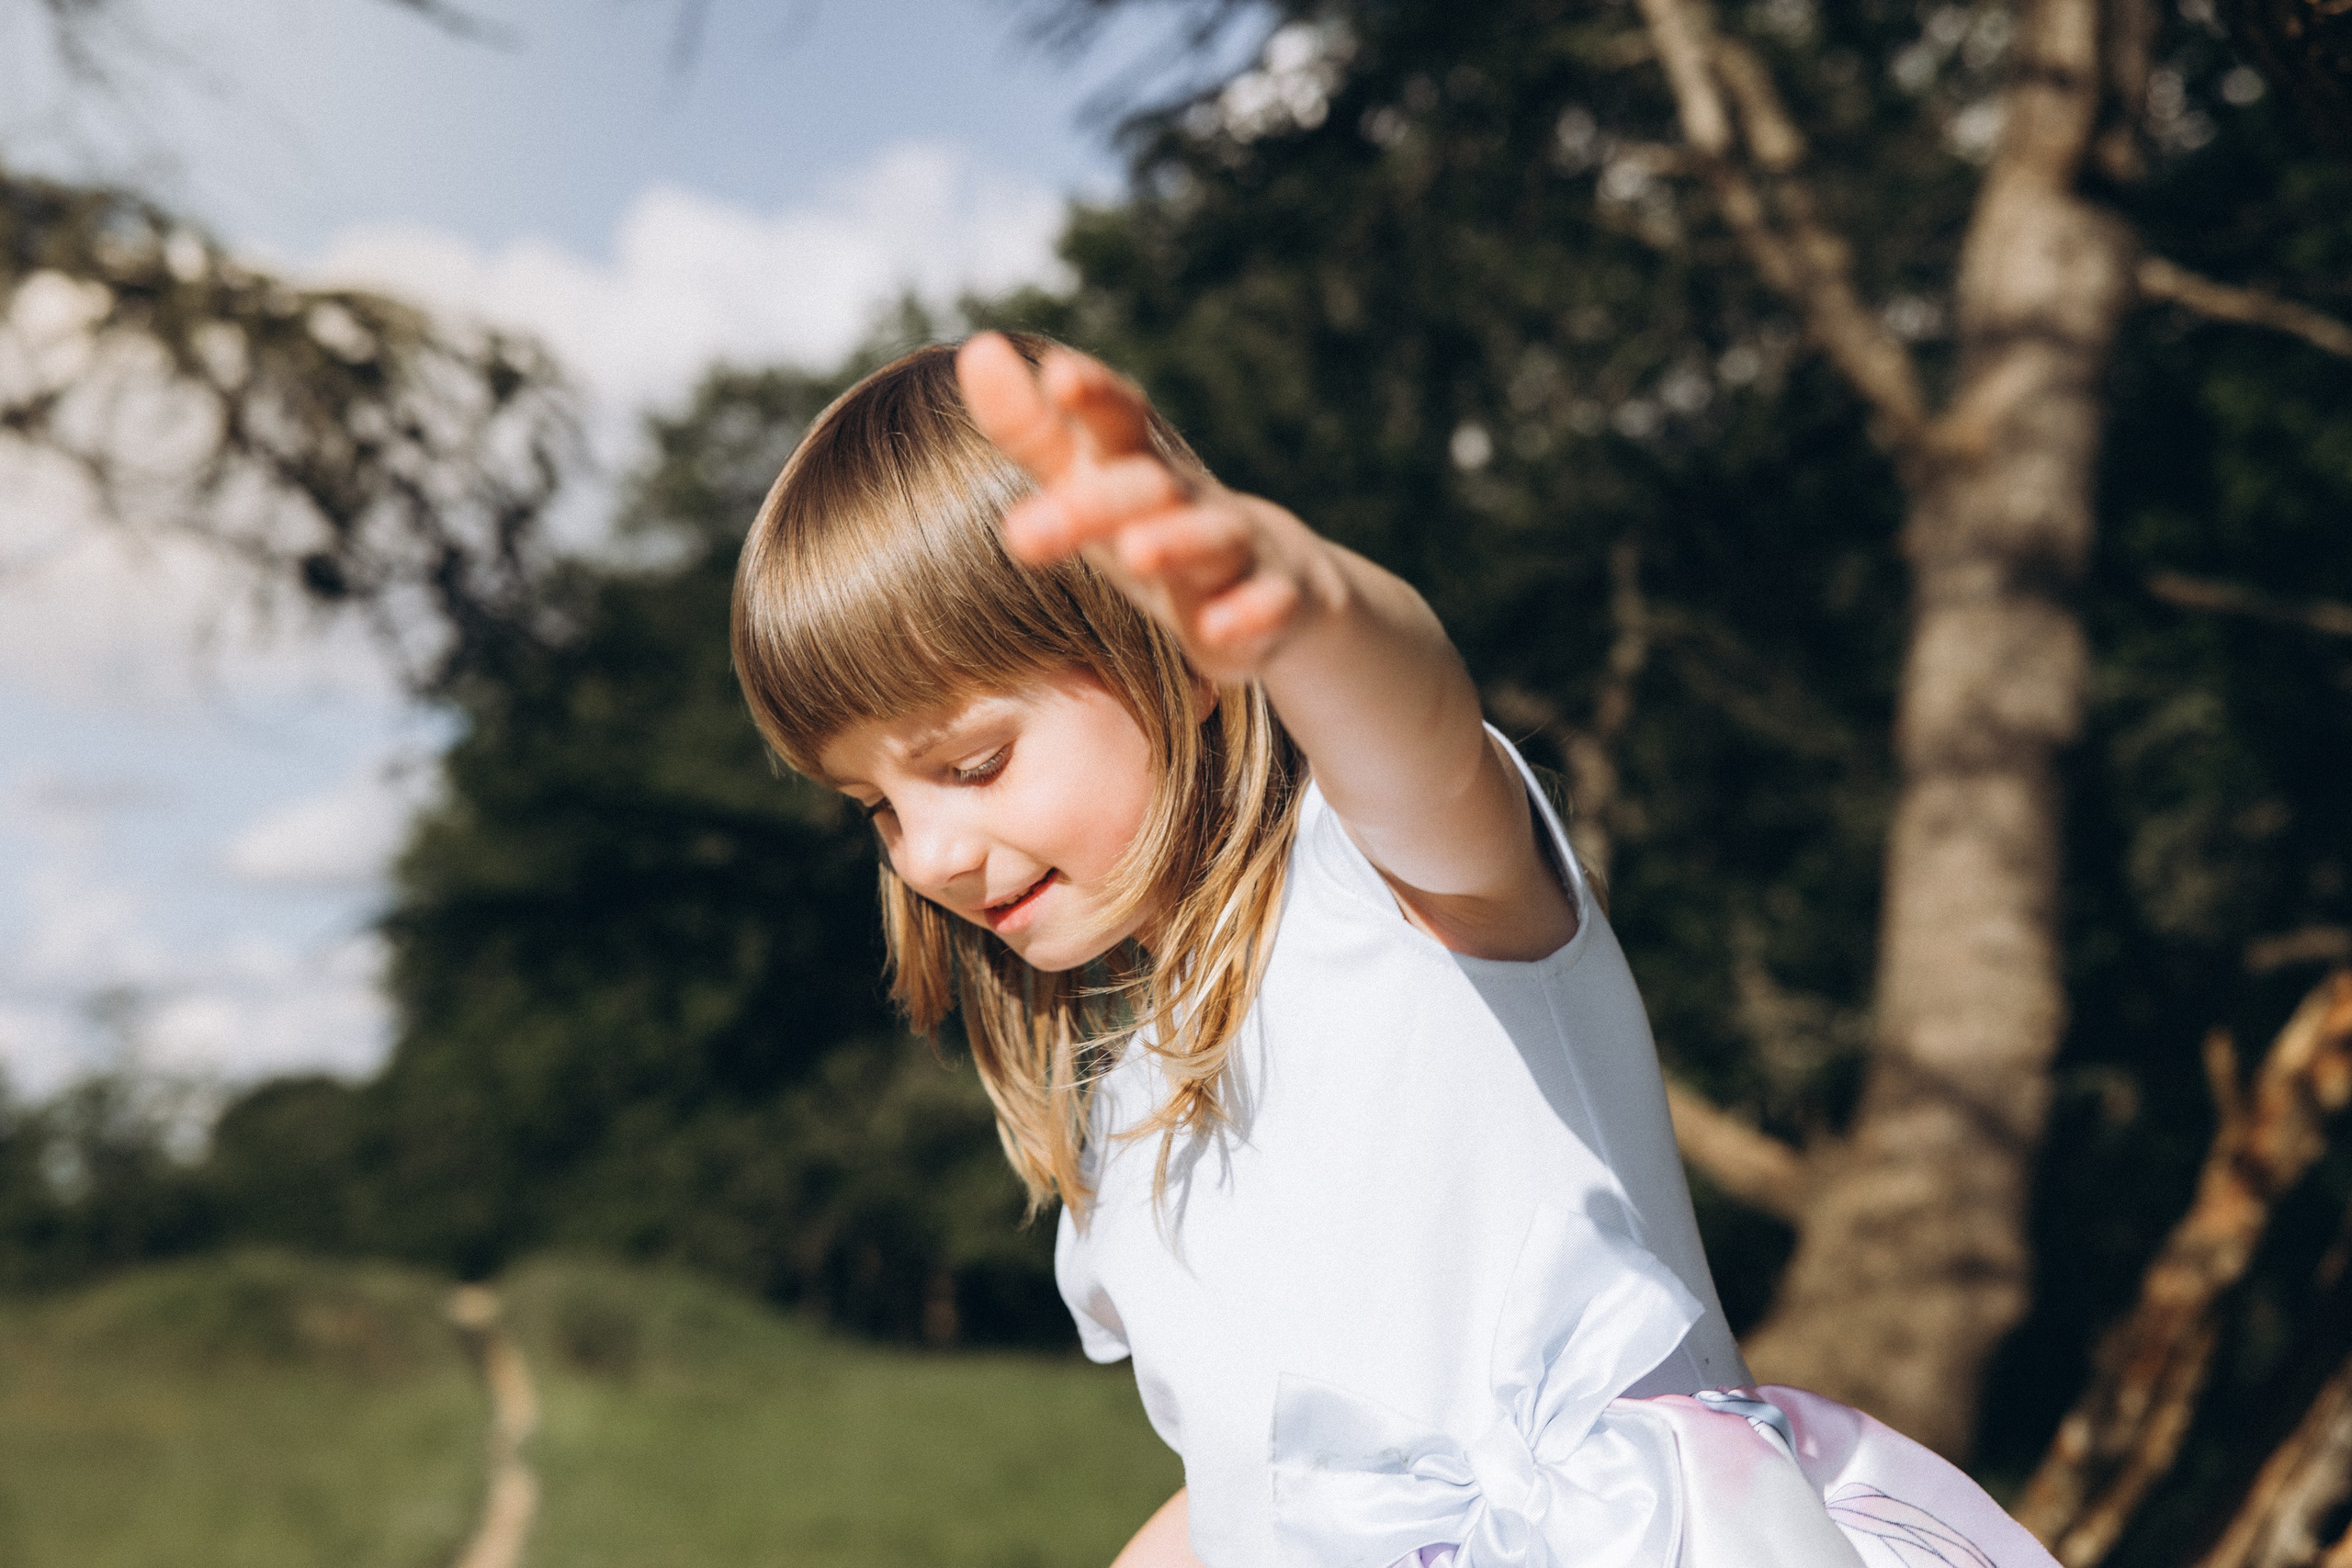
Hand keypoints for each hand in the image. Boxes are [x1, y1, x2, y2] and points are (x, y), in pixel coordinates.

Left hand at [954, 332, 1323, 682]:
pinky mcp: (1273, 603)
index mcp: (1138, 465)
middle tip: (1023, 530)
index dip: (1094, 395)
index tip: (1056, 376)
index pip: (1118, 419)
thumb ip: (1033, 430)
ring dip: (1178, 541)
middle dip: (1096, 503)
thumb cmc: (1154, 523)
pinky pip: (1268, 606)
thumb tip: (976, 349)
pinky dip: (1248, 614)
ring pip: (1213, 538)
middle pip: (1149, 487)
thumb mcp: (1090, 480)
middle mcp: (1190, 498)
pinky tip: (1216, 630)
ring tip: (1137, 552)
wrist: (1270, 580)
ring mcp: (1238, 549)